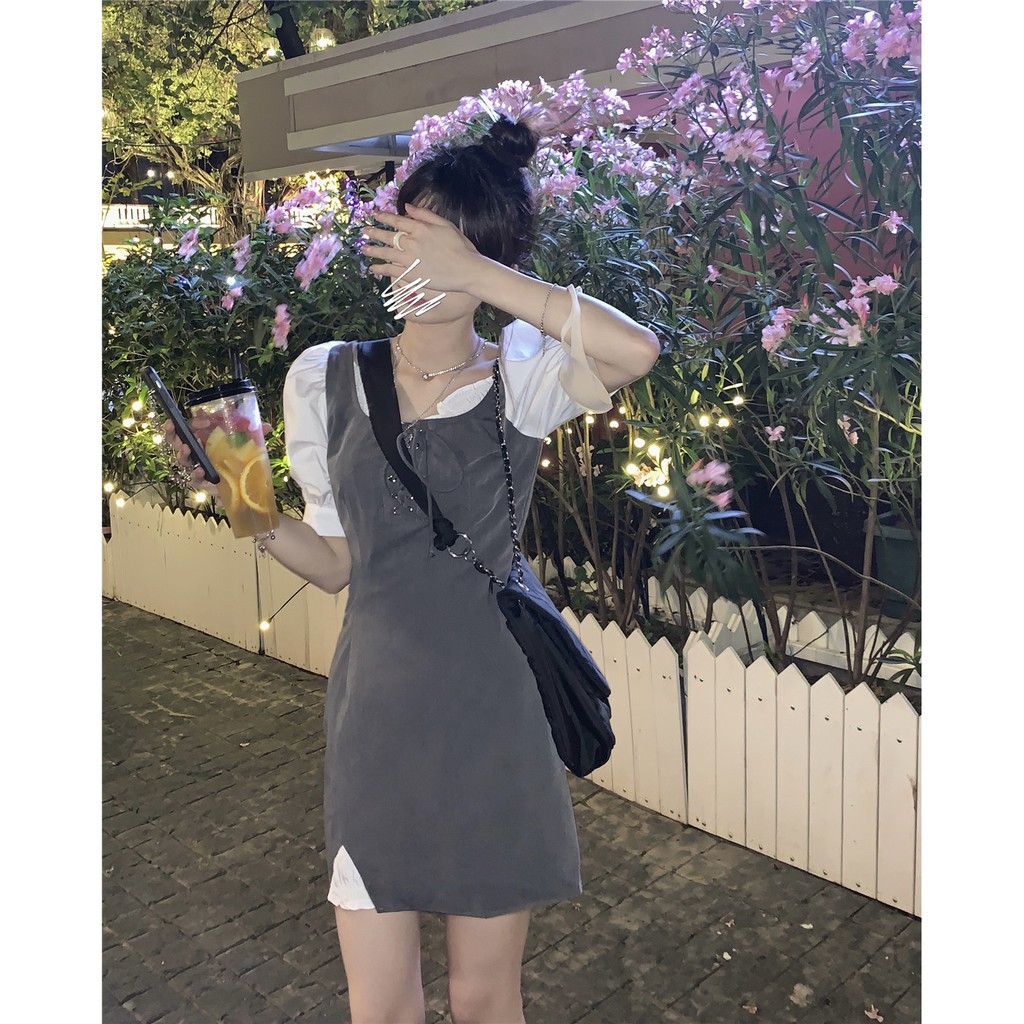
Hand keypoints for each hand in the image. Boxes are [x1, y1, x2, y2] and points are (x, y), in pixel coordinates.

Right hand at [162, 417, 271, 489]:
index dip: (195, 419)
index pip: (193, 425)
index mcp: (204, 437)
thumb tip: (267, 426)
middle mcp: (197, 450)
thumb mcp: (245, 443)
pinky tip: (200, 470)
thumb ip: (253, 434)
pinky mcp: (202, 482)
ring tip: (186, 447)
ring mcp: (197, 466)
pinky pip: (194, 478)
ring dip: (181, 452)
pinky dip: (196, 474)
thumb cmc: (238, 459)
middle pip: (178, 439)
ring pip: (182, 459)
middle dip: (173, 431)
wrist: (243, 486)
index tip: (203, 416)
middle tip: (172, 424)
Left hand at [362, 204, 485, 294]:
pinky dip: (380, 269)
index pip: (397, 221)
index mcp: (420, 228)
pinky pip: (390, 270)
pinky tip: (373, 268)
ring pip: (386, 253)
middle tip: (364, 232)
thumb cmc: (461, 247)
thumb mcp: (446, 225)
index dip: (384, 217)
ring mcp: (409, 259)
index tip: (375, 215)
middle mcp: (411, 242)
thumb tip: (408, 207)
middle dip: (374, 233)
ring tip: (364, 249)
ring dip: (373, 250)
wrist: (466, 270)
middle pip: (388, 236)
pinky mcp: (410, 274)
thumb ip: (426, 214)